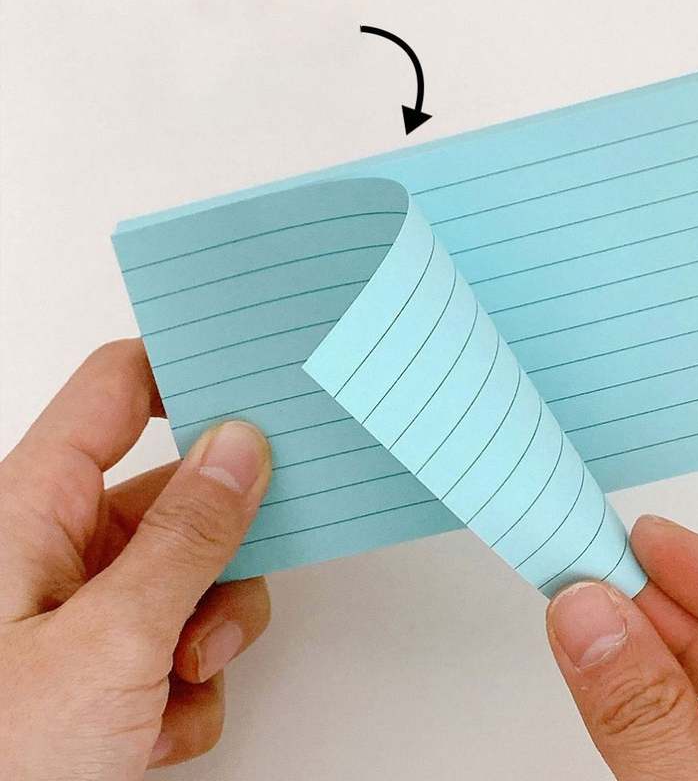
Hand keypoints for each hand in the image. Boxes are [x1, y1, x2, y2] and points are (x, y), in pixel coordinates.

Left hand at [0, 341, 272, 778]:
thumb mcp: (108, 643)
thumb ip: (187, 537)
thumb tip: (242, 448)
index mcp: (33, 509)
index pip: (118, 389)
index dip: (185, 369)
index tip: (260, 380)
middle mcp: (58, 551)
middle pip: (177, 494)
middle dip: (224, 539)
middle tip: (253, 551)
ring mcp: (82, 615)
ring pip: (193, 578)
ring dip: (211, 632)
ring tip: (181, 678)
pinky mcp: (101, 672)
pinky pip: (180, 650)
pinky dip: (184, 694)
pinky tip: (148, 732)